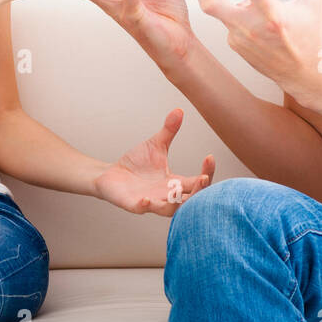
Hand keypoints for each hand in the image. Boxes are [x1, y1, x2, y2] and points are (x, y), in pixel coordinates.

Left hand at [92, 108, 215, 216]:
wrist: (111, 174)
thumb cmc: (136, 163)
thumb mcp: (155, 145)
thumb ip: (169, 131)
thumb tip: (179, 110)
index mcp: (175, 183)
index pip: (198, 182)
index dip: (207, 172)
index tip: (209, 157)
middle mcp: (166, 195)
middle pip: (190, 200)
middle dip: (199, 191)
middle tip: (204, 178)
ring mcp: (152, 201)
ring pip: (169, 210)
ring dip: (175, 203)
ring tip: (178, 190)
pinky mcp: (134, 204)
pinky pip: (142, 209)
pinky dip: (146, 206)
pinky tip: (146, 199)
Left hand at [192, 0, 321, 102]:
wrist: (304, 73)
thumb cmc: (310, 35)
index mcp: (274, 16)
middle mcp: (252, 28)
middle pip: (211, 3)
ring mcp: (240, 38)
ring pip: (216, 8)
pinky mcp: (234, 44)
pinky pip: (226, 20)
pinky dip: (232, 8)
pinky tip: (246, 7)